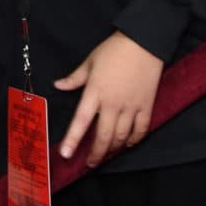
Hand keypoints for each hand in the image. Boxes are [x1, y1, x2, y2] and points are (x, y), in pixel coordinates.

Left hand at [54, 33, 163, 165]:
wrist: (144, 41)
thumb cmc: (114, 50)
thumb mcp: (90, 62)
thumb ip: (74, 78)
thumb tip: (58, 85)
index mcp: (95, 92)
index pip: (81, 121)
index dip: (72, 139)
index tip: (65, 155)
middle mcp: (113, 103)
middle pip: (104, 136)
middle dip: (96, 153)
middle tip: (90, 163)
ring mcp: (131, 106)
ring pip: (122, 136)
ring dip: (114, 149)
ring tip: (107, 154)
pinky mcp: (147, 105)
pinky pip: (141, 129)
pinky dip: (135, 140)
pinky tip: (129, 144)